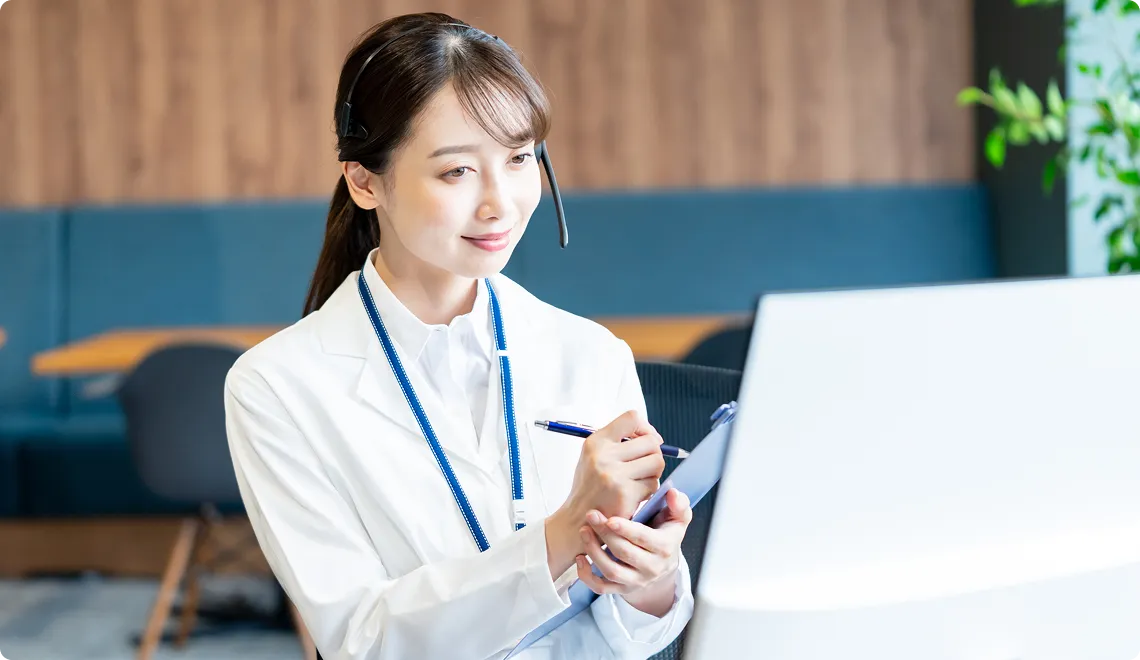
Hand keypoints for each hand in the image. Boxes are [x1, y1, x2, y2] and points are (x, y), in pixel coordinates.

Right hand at [545, 410, 664, 578]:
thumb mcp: (594, 456)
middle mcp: (603, 455)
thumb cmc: (591, 487)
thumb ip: (617, 442)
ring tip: (640, 480)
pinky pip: (653, 484)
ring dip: (654, 473)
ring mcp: (614, 474)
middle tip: (646, 466)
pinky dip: (649, 490)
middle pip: (651, 442)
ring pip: (657, 462)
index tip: (647, 439)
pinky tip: (635, 495)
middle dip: (654, 454)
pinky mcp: (625, 493)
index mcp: (596, 442)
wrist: (578, 519)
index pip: (632, 418)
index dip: (646, 427)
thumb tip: (653, 436)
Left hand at [576, 488, 691, 615]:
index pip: (644, 539)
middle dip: (605, 534)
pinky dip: (587, 576)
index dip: (626, 530)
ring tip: (584, 531)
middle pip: (624, 553)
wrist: (664, 562)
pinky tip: (580, 558)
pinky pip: (601, 588)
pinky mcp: (622, 589)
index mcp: (665, 548)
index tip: (609, 519)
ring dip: (594, 552)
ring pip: (611, 571)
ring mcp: (636, 580)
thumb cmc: (666, 532)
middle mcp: (651, 567)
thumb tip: (672, 493)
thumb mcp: (678, 517)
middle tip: (591, 515)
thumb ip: (678, 504)